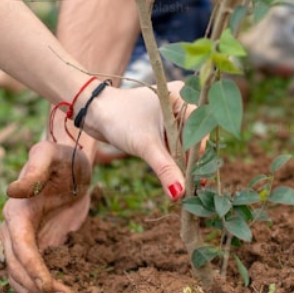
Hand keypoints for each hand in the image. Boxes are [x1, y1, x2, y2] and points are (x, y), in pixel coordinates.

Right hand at [0, 141, 92, 292]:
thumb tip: (12, 191)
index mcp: (16, 212)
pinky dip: (40, 291)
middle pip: (17, 269)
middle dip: (38, 289)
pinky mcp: (35, 247)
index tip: (50, 288)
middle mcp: (13, 229)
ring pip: (20, 277)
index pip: (20, 247)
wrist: (71, 164)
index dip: (33, 270)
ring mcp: (22, 241)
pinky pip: (30, 275)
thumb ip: (35, 169)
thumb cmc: (62, 157)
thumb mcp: (51, 155)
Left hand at [80, 82, 189, 201]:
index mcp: (183, 97)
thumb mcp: (145, 146)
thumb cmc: (119, 119)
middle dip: (188, 162)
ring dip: (180, 163)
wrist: (93, 111)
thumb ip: (166, 169)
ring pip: (184, 143)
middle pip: (193, 138)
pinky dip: (171, 158)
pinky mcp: (162, 123)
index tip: (195, 181)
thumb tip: (180, 194)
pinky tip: (171, 175)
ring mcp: (172, 113)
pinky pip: (173, 143)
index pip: (200, 131)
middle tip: (188, 187)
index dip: (197, 157)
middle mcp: (181, 103)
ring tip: (179, 186)